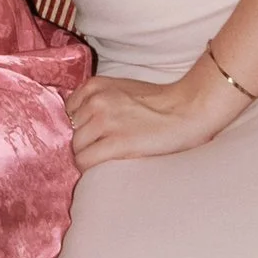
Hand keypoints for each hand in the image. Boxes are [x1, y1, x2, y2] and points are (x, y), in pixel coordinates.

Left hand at [70, 65, 226, 169]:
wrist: (189, 109)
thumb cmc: (161, 101)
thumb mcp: (121, 90)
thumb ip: (99, 100)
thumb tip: (80, 123)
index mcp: (95, 86)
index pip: (67, 112)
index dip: (79, 127)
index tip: (91, 137)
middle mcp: (96, 101)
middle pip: (71, 132)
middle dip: (84, 143)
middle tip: (100, 151)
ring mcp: (105, 121)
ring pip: (76, 148)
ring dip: (87, 157)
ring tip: (105, 160)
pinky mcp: (117, 142)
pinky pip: (85, 161)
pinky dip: (89, 169)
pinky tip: (101, 170)